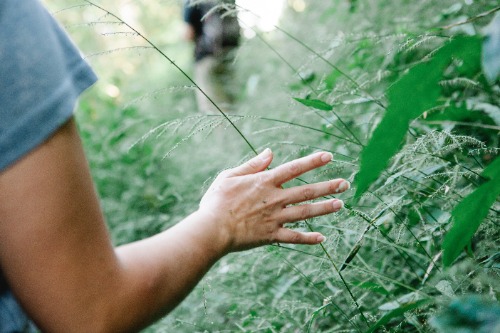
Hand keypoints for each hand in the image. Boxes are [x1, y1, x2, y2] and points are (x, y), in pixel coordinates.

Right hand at [198, 149, 349, 251]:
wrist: (211, 230)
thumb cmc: (217, 201)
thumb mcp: (230, 176)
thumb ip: (252, 165)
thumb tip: (270, 152)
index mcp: (265, 182)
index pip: (294, 168)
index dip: (313, 161)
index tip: (329, 156)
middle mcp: (275, 199)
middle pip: (306, 191)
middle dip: (328, 186)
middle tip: (345, 184)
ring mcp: (275, 218)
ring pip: (306, 212)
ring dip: (324, 208)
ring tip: (341, 204)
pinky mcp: (271, 236)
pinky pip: (294, 237)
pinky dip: (309, 239)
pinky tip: (322, 238)